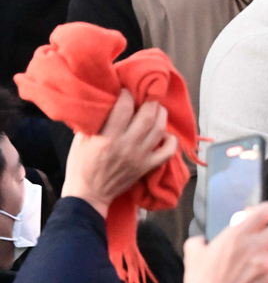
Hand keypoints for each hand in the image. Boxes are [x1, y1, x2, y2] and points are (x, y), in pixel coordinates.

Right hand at [61, 89, 177, 216]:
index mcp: (107, 137)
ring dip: (161, 115)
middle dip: (150, 101)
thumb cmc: (81, 164)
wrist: (89, 194)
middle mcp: (127, 146)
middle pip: (148, 116)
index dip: (128, 93)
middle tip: (147, 95)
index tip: (126, 89)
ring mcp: (140, 157)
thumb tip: (107, 100)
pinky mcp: (148, 167)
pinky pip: (168, 152)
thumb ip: (95, 120)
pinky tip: (166, 133)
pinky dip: (171, 140)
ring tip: (157, 108)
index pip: (124, 107)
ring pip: (160, 130)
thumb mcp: (81, 138)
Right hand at [183, 202, 267, 282]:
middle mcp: (255, 246)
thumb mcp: (193, 254)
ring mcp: (265, 264)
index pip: (267, 211)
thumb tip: (202, 241)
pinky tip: (253, 279)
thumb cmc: (202, 280)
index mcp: (237, 234)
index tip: (259, 217)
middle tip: (257, 243)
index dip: (265, 212)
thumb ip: (200, 241)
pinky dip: (266, 275)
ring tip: (255, 263)